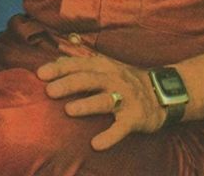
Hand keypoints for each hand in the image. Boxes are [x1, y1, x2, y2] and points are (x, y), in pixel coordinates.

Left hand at [37, 54, 165, 149]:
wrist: (162, 92)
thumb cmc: (128, 80)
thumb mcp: (109, 65)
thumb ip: (84, 62)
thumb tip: (58, 59)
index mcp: (106, 66)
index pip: (80, 64)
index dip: (60, 68)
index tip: (41, 73)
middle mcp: (115, 79)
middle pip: (90, 79)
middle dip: (70, 84)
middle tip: (49, 91)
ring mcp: (126, 98)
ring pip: (105, 100)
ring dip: (88, 105)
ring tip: (69, 110)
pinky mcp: (135, 117)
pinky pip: (122, 127)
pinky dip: (110, 136)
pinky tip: (96, 144)